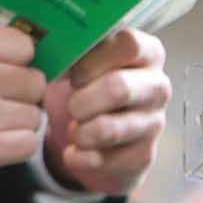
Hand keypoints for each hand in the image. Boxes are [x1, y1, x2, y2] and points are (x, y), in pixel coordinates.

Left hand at [43, 27, 169, 194]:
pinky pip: (106, 159)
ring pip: (110, 129)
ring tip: (71, 128)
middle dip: (82, 99)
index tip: (73, 72)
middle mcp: (156, 86)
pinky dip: (80, 157)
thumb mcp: (80, 60)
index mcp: (146, 53)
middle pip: (119, 88)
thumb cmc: (85, 83)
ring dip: (80, 131)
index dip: (94, 58)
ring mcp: (154, 122)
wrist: (92, 131)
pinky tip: (72, 152)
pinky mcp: (143, 155)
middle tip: (69, 105)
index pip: (129, 44)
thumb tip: (45, 43)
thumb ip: (73, 47)